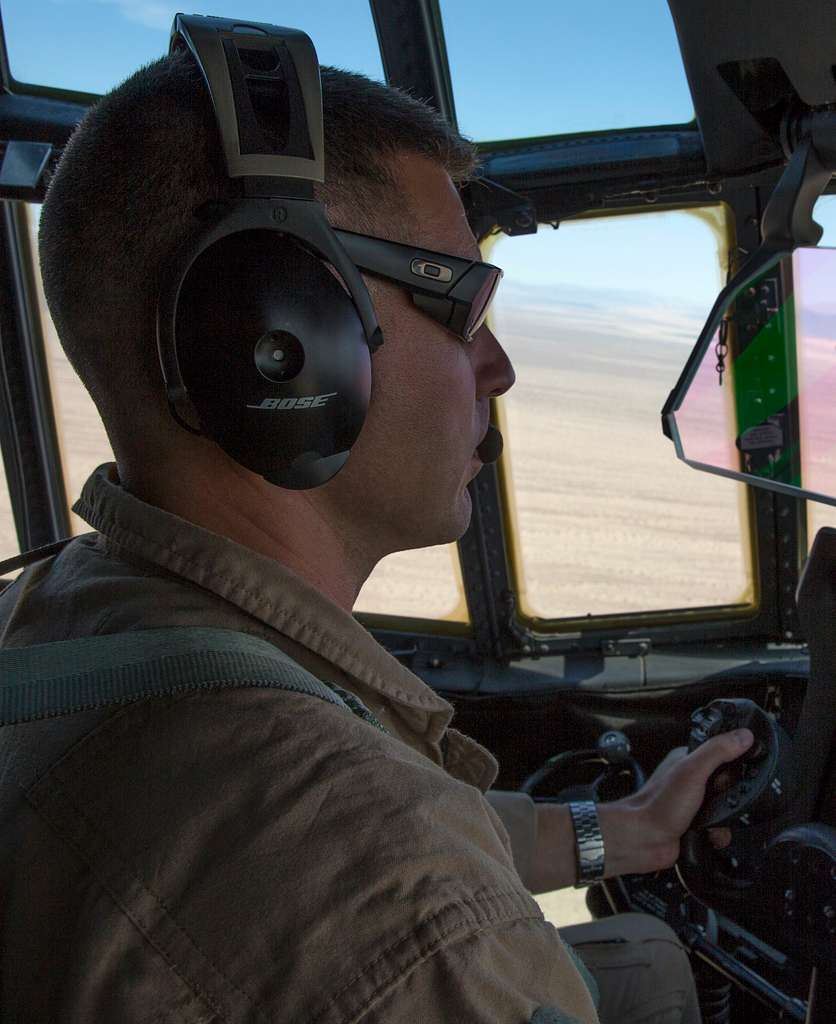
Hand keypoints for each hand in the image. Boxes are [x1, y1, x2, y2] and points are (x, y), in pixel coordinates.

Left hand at [602, 728, 753, 873]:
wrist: (643, 841)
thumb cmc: (658, 804)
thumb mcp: (692, 771)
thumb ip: (717, 751)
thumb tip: (743, 736)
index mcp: (687, 760)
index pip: (722, 753)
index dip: (733, 764)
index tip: (735, 774)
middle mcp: (690, 780)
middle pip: (728, 784)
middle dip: (731, 797)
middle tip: (720, 802)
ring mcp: (693, 802)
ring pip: (726, 808)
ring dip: (725, 819)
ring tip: (713, 821)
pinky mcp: (696, 823)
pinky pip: (719, 828)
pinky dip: (719, 834)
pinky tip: (709, 834)